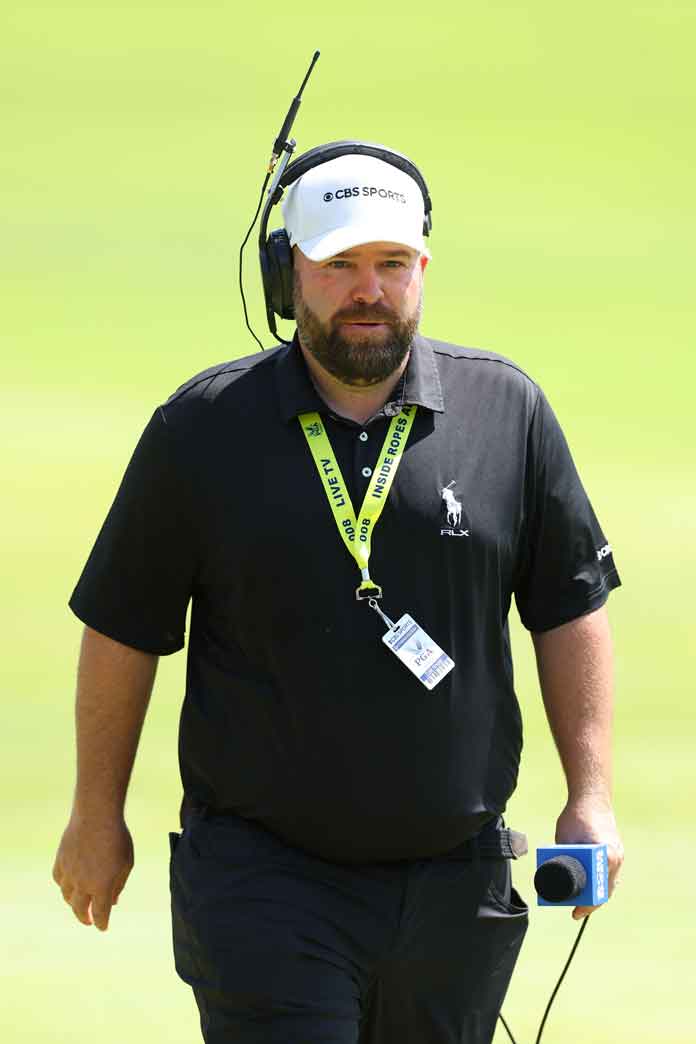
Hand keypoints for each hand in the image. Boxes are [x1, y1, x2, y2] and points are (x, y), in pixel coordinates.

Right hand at [52, 814, 133, 930]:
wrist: (96, 815)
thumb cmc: (117, 838)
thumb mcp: (126, 863)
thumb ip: (119, 885)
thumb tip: (113, 901)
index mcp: (101, 887)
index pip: (100, 913)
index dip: (101, 923)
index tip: (103, 928)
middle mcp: (82, 884)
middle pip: (79, 909)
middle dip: (84, 918)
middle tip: (88, 921)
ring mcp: (69, 872)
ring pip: (66, 896)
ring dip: (73, 903)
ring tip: (78, 904)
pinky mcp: (60, 860)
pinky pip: (59, 879)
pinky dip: (63, 885)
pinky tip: (68, 885)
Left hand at [555, 800, 623, 919]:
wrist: (592, 796)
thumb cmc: (577, 817)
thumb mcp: (565, 840)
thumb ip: (563, 858)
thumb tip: (552, 876)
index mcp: (606, 857)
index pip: (599, 890)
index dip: (587, 905)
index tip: (576, 912)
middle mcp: (616, 858)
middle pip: (606, 889)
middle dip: (593, 902)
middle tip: (577, 911)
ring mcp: (618, 854)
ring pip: (610, 881)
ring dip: (598, 892)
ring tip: (584, 902)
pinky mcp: (616, 848)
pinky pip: (611, 871)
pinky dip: (602, 881)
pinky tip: (594, 887)